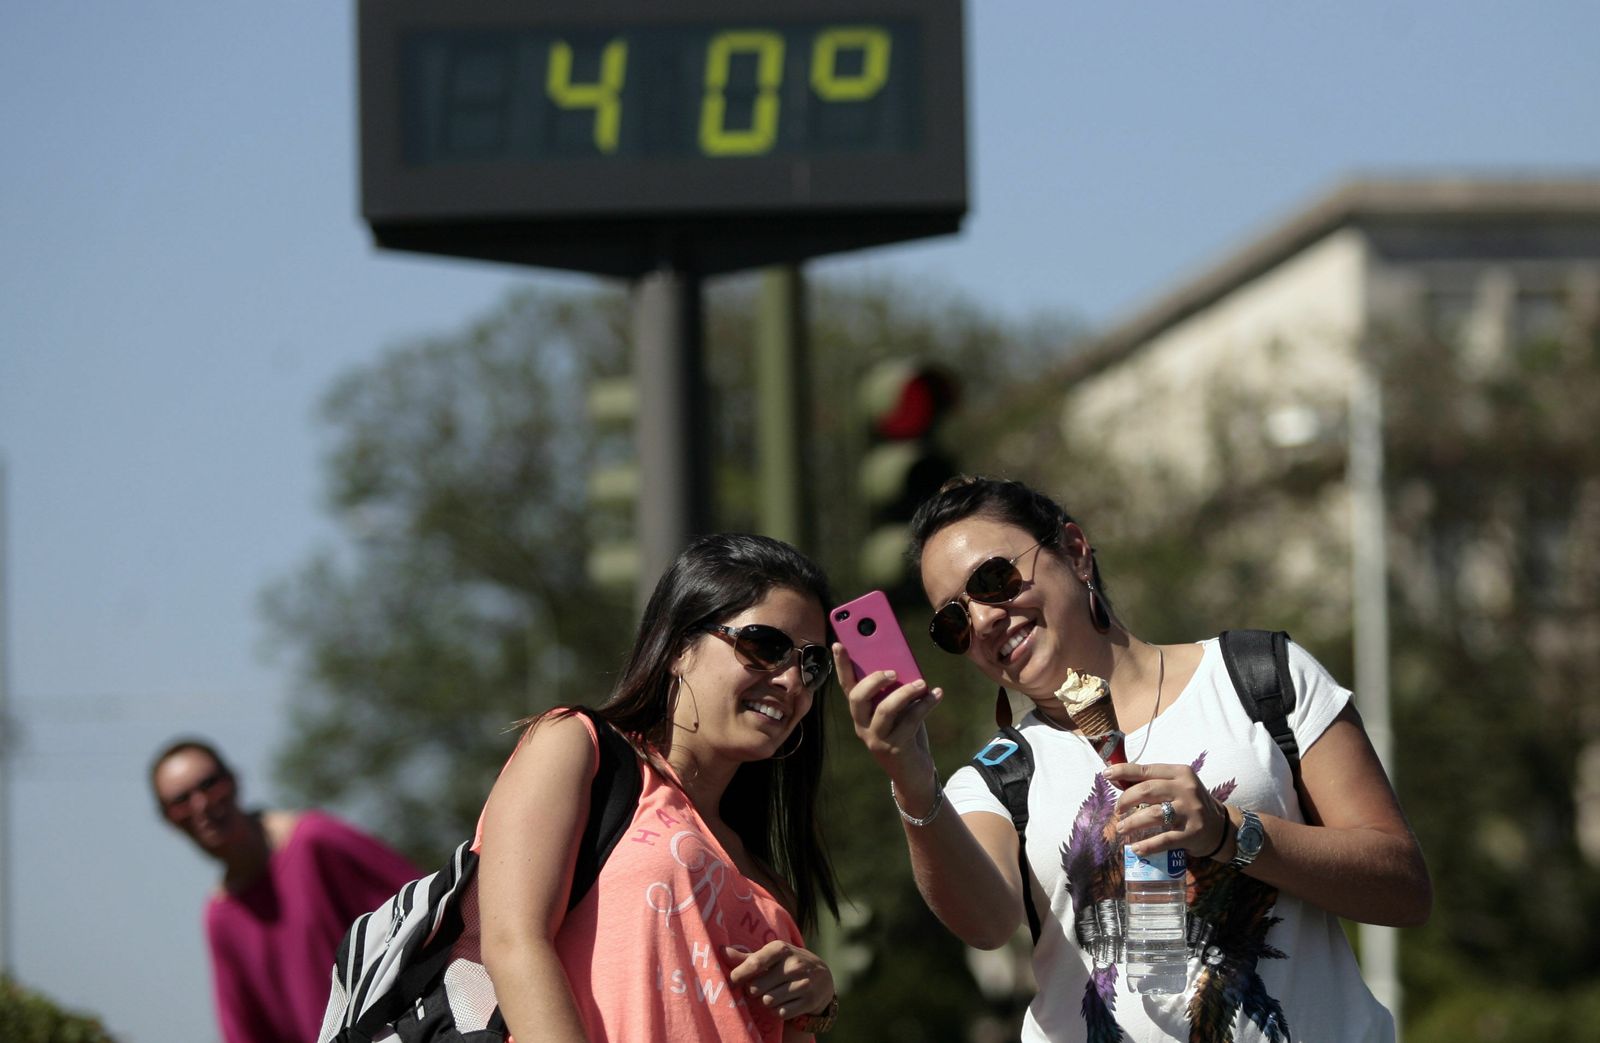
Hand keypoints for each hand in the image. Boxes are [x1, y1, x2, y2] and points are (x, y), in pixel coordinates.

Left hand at [724, 941, 834, 1022]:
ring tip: (772, 994)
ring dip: (766, 1001)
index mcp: (781, 949)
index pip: (754, 963)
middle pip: (757, 988)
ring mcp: (804, 983)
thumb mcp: (772, 955)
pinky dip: (778, 1011)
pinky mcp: (809, 1000)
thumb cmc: (788, 963)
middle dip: (754, 990)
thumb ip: (747, 957)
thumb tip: (722, 952)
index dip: (740, 974)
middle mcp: (794, 964)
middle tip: (759, 987)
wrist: (823, 977)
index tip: (734, 980)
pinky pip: (781, 1013)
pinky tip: (783, 1002)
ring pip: (768, 1001)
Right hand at [833, 643, 941, 779]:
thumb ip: (895, 692)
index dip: (841, 665)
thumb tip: (905, 666)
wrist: (913, 773)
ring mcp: (877, 738)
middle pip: (857, 698)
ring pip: (885, 710)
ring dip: (905, 693)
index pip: (847, 686)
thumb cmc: (905, 734)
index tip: (838, 643)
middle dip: (874, 680)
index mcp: (860, 712)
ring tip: (922, 683)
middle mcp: (862, 725)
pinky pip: (910, 721)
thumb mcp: (898, 710)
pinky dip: (925, 705)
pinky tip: (936, 695)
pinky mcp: (895, 749)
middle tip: (893, 671)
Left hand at [1102, 761, 1229, 859]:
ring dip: (1132, 823)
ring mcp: (1190, 811)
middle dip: (1125, 800)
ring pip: (1152, 814)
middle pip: (1146, 790)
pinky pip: (1164, 839)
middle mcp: (1186, 789)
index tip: (1106, 774)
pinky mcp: (1192, 833)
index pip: (1146, 769)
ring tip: (1121, 828)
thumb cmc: (1190, 804)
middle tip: (1117, 810)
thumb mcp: (1176, 786)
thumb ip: (1151, 781)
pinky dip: (1147, 845)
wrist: (1222, 828)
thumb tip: (1116, 778)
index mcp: (1180, 773)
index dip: (1123, 771)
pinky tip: (1136, 849)